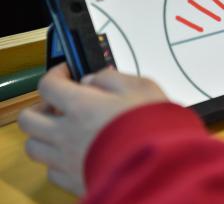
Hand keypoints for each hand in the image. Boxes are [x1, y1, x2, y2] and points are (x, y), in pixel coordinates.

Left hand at [18, 63, 166, 195]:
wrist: (162, 166)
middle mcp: (67, 134)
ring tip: (63, 129)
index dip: (56, 73)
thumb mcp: (142, 87)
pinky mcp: (75, 181)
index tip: (66, 72)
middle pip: (29, 118)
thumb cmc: (154, 127)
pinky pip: (52, 172)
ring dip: (44, 135)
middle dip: (41, 106)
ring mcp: (68, 160)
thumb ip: (112, 78)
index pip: (48, 84)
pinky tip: (74, 154)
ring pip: (34, 147)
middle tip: (58, 103)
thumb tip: (94, 80)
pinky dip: (57, 161)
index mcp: (81, 106)